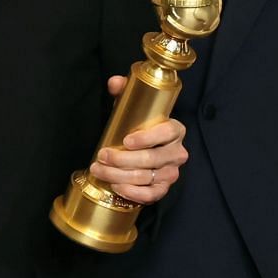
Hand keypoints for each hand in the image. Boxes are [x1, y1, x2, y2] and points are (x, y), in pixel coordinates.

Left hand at [89, 74, 187, 204]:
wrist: (143, 149)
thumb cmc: (137, 127)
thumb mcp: (131, 107)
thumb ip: (124, 91)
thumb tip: (115, 82)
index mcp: (175, 129)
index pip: (166, 133)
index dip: (147, 137)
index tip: (126, 140)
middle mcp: (177, 152)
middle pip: (152, 158)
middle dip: (122, 159)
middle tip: (101, 155)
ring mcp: (172, 172)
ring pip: (147, 177)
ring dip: (120, 176)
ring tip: (99, 170)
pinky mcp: (164, 188)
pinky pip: (152, 195)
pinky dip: (133, 193)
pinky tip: (117, 186)